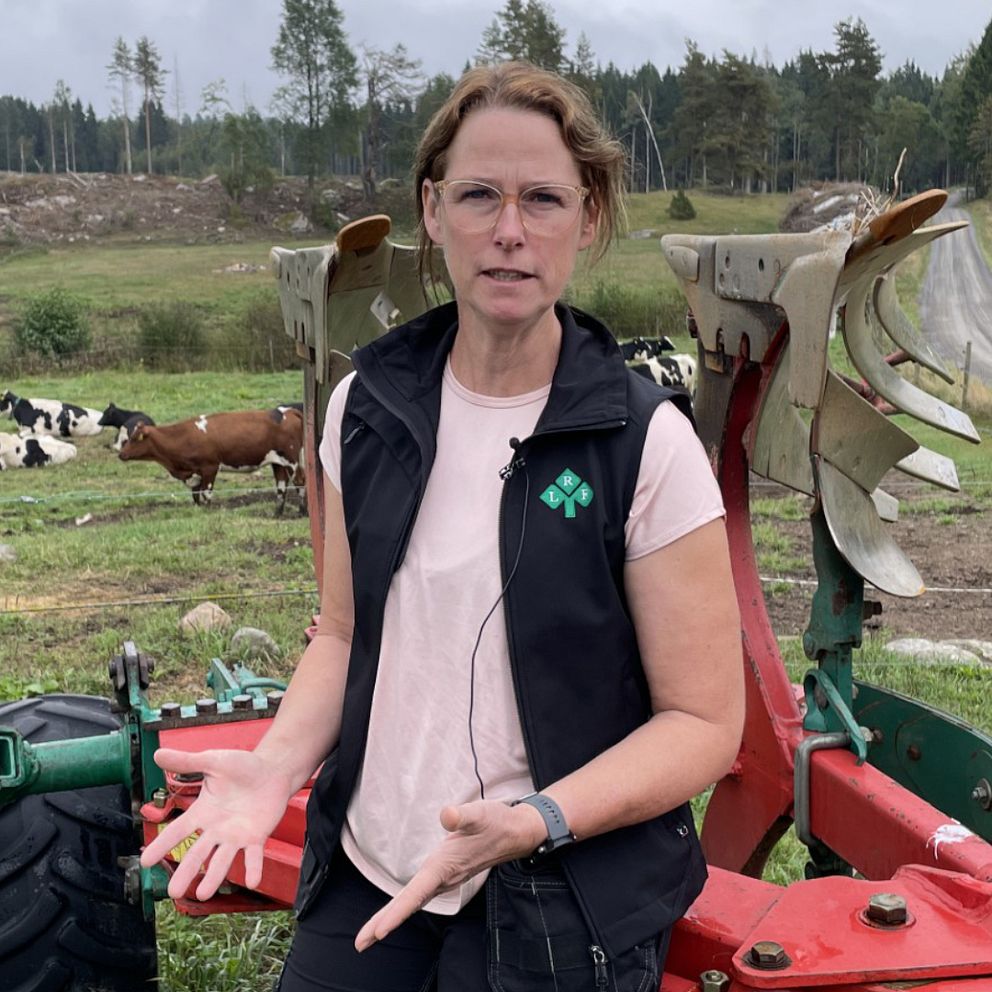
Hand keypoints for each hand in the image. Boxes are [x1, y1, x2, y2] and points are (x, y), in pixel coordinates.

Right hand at [139, 747, 296, 900]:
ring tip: (204, 894)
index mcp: (203, 812)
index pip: (178, 831)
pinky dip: (253, 868)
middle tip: (174, 892)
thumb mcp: (213, 761)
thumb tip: (157, 754)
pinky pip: (254, 855)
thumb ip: (187, 761)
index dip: (162, 845)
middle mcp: (216, 829)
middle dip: (186, 872)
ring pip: (222, 860)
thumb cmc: (242, 766)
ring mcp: (236, 835)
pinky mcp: (257, 836)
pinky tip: (253, 880)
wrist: (273, 769)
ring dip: (214, 877)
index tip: (146, 862)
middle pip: (197, 854)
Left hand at [354, 799, 544, 950]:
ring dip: (391, 917)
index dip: (397, 912)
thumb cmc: (496, 822)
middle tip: (360, 944)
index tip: (378, 931)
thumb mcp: (480, 813)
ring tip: (370, 934)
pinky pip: (419, 895)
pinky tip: (396, 910)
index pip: (417, 893)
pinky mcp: (446, 874)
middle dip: (384, 924)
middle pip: (410, 904)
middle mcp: (444, 878)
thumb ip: (462, 815)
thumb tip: (447, 815)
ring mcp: (445, 879)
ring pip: (413, 902)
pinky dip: (404, 906)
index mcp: (446, 866)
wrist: (516, 834)